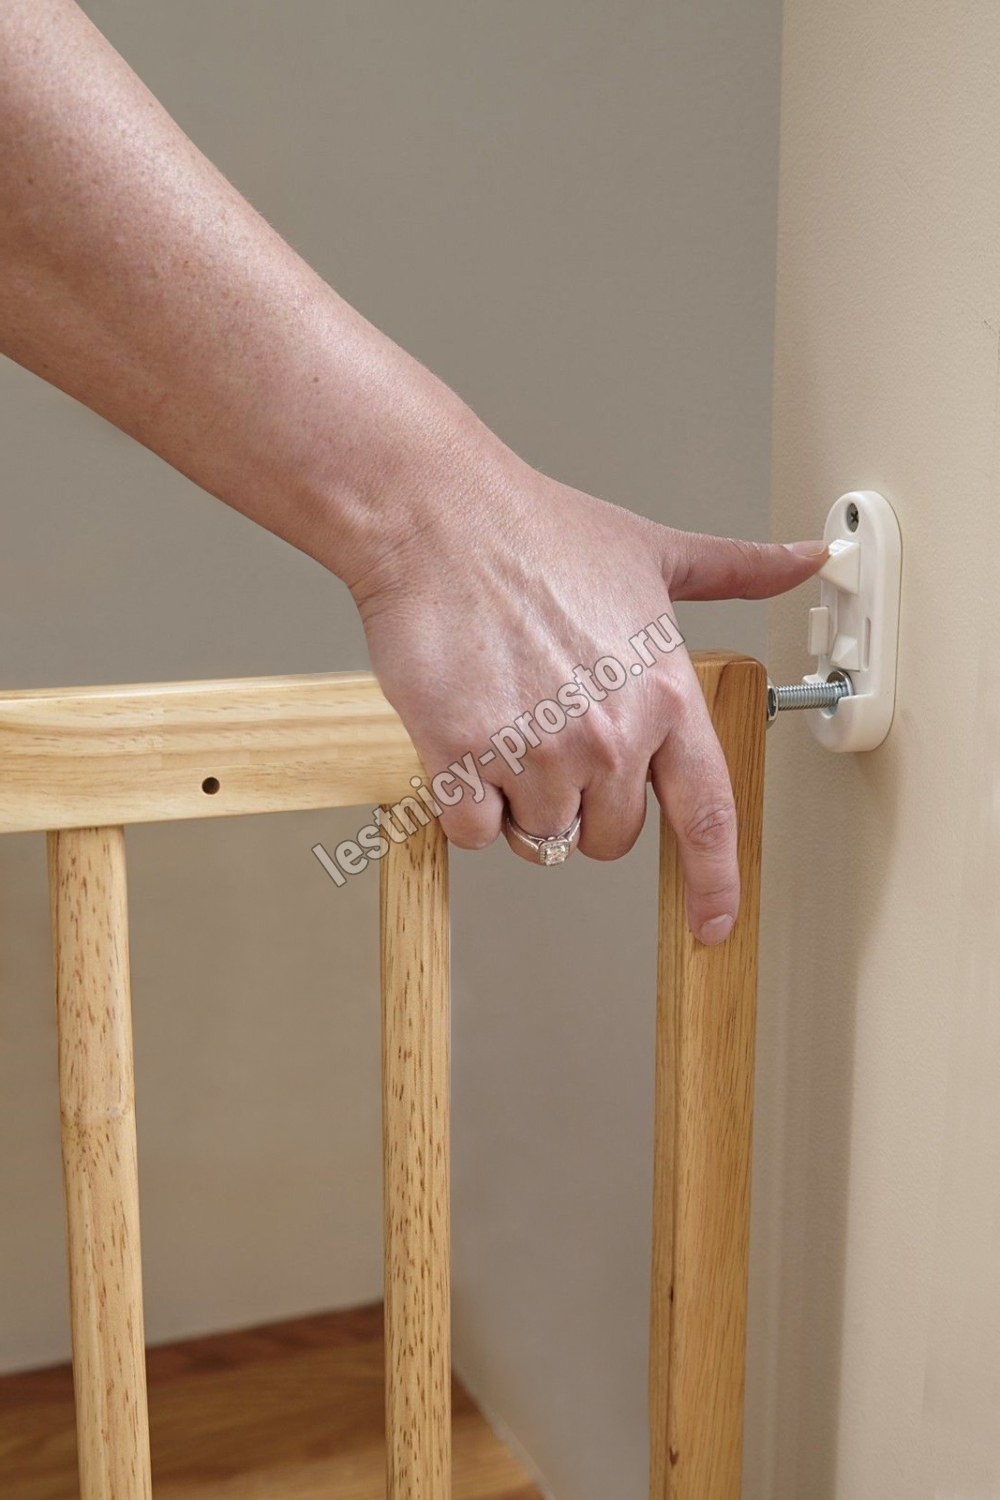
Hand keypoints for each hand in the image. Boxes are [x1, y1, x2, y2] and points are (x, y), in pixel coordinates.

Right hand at [352, 448, 825, 943]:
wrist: (438, 519)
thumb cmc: (539, 530)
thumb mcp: (653, 552)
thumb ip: (736, 571)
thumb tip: (807, 556)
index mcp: (664, 695)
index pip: (707, 814)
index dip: (716, 881)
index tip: (715, 924)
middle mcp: (610, 735)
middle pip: (610, 837)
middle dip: (585, 806)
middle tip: (555, 737)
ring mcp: (539, 751)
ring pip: (540, 838)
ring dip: (522, 803)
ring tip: (507, 723)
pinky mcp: (466, 759)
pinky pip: (475, 830)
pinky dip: (466, 800)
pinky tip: (464, 737)